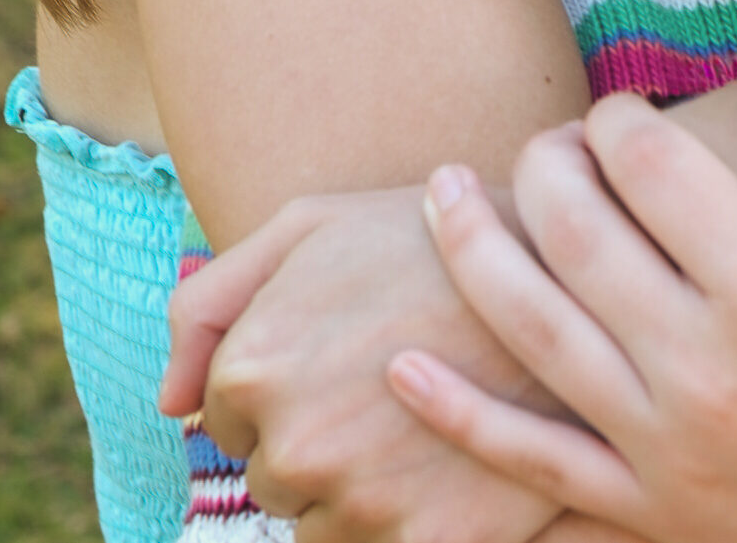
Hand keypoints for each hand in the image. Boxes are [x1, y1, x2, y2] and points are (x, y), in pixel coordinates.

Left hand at [163, 187, 567, 542]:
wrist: (566, 272)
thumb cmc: (430, 237)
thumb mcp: (311, 224)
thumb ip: (210, 303)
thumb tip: (169, 405)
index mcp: (256, 369)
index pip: (228, 416)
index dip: (287, 381)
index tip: (347, 348)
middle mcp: (296, 445)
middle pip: (274, 477)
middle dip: (317, 437)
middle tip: (387, 381)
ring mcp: (360, 505)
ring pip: (321, 526)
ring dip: (357, 489)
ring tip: (421, 420)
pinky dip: (408, 518)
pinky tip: (448, 460)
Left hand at [388, 76, 736, 542]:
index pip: (653, 166)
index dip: (622, 119)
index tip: (623, 111)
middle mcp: (707, 362)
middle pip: (579, 233)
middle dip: (546, 166)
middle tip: (545, 142)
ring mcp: (669, 445)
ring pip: (536, 332)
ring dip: (474, 253)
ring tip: (442, 193)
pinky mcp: (651, 511)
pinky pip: (532, 462)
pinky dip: (461, 416)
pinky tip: (404, 371)